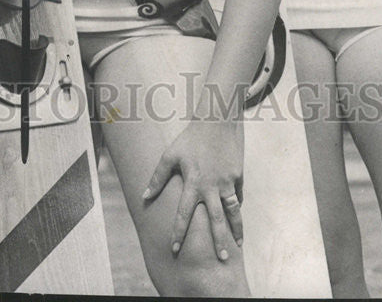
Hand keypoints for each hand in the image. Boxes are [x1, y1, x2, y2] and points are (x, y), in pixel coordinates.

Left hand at [143, 120, 243, 260]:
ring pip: (233, 212)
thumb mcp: (170, 155)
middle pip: (216, 219)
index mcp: (193, 182)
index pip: (184, 213)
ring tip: (237, 246)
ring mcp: (227, 181)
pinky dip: (235, 207)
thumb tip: (144, 197)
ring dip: (236, 230)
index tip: (175, 250)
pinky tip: (235, 218)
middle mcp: (212, 185)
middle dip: (219, 240)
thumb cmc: (190, 139)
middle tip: (222, 259)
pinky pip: (237, 196)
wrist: (217, 121)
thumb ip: (158, 177)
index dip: (178, 232)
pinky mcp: (238, 176)